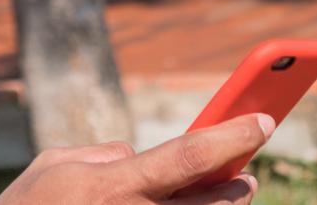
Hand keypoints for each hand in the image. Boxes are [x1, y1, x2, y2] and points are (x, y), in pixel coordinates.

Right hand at [0, 113, 273, 204]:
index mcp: (111, 187)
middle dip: (235, 185)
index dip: (232, 135)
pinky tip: (187, 203)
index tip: (263, 120)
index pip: (188, 156)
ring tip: (229, 193)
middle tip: (246, 172)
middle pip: (211, 203)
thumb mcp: (53, 166)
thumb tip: (136, 157)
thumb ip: (102, 154)